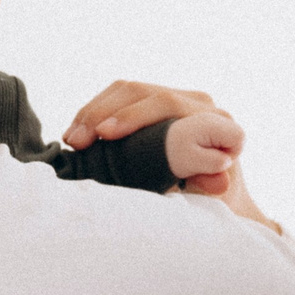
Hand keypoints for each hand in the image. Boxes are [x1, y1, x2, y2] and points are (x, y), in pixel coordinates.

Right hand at [63, 80, 229, 194]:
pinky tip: (76, 131)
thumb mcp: (214, 196)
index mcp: (215, 121)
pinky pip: (121, 97)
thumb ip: (210, 182)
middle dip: (103, 113)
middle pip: (142, 92)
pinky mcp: (158, 104)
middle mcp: (198, 103)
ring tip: (71, 139)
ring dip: (93, 111)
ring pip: (127, 90)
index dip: (133, 117)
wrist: (224, 203)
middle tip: (77, 141)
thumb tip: (219, 177)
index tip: (105, 136)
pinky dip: (95, 112)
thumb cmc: (219, 205)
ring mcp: (178, 99)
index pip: (167, 105)